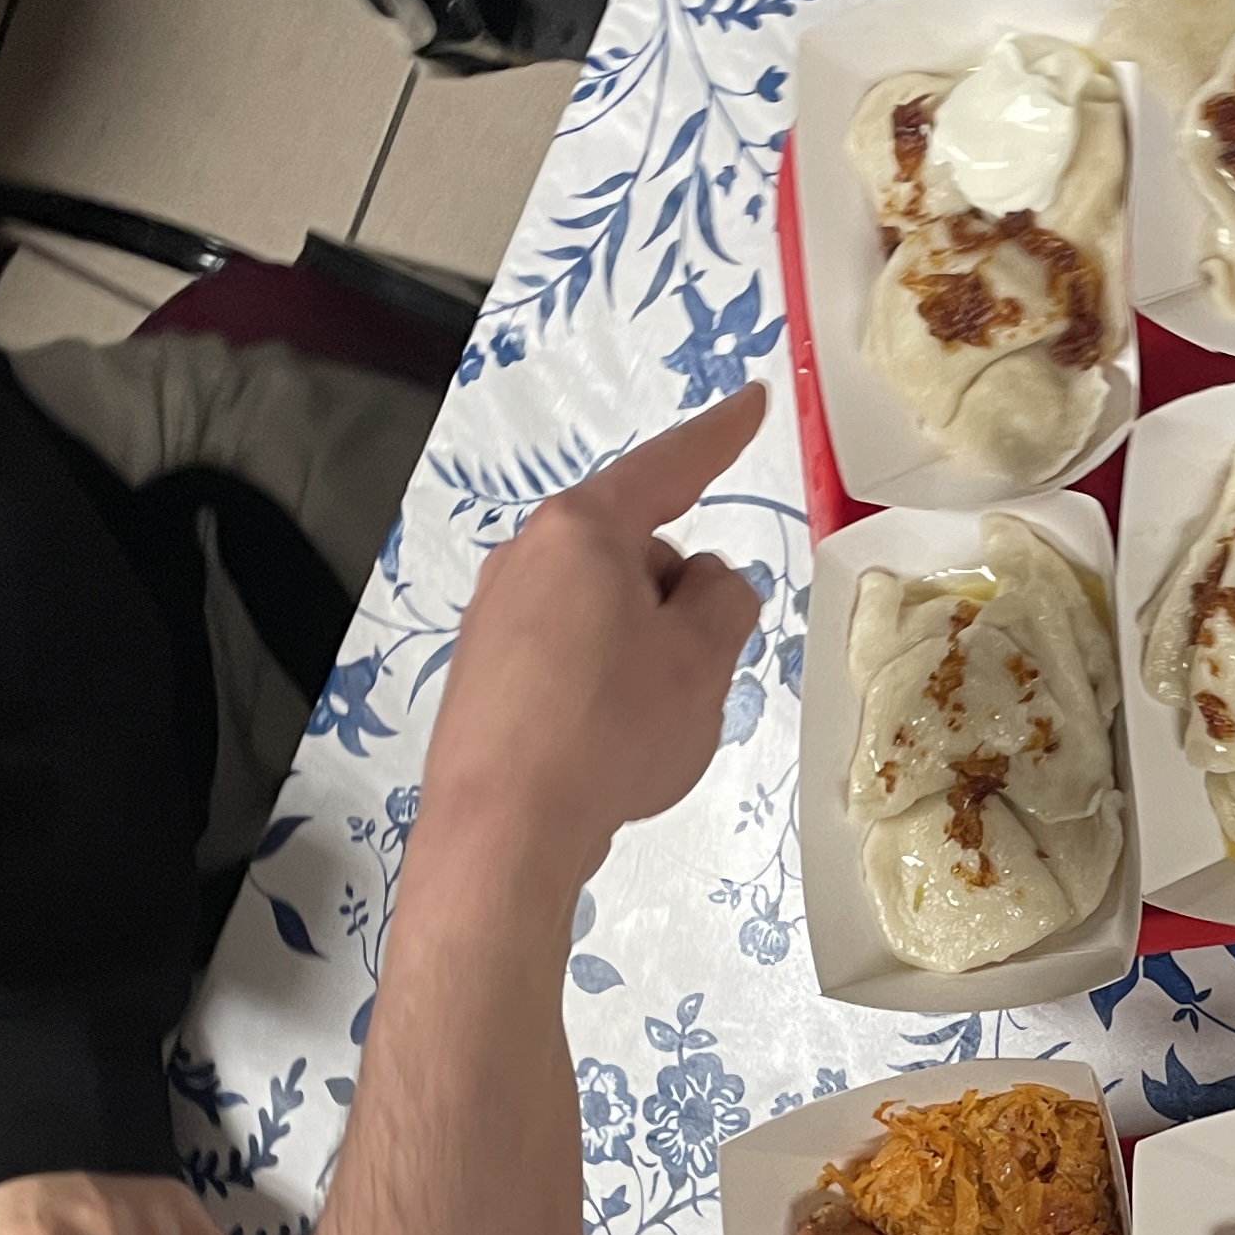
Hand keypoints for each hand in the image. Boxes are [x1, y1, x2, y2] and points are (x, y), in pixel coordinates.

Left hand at [413, 386, 767, 913]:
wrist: (502, 828)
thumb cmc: (609, 731)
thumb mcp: (702, 660)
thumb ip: (726, 600)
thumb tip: (712, 584)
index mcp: (582, 530)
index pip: (668, 467)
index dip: (719, 438)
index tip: (751, 406)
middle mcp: (527, 555)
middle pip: (634, 548)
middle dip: (677, 593)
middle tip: (701, 667)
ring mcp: (496, 612)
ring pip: (601, 605)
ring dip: (641, 643)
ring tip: (649, 718)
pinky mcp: (483, 668)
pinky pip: (566, 649)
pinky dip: (600, 677)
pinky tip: (604, 738)